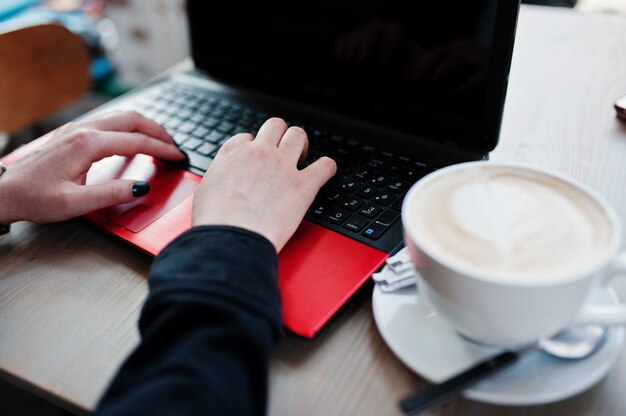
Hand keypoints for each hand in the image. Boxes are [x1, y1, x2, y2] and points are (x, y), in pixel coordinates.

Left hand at [0, 111, 185, 223]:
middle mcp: (83, 130)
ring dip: (144, 126)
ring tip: (159, 142)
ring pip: (121, 116)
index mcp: (87, 145)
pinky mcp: (71, 134)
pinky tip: (133, 141)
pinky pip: (109, 122)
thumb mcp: (76, 203)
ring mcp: (76, 129)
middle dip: (158, 131)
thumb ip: (112, 194)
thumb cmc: (33, 198)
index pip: (137, 141)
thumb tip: (142, 187)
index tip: (178, 157)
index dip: (162, 149)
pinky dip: (129, 128)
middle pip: (132, 119)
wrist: (3, 191)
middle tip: (175, 147)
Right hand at [192, 118, 336, 251]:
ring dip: (302, 144)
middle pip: (276, 126)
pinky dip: (327, 168)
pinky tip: (325, 173)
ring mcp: (283, 166)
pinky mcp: (303, 186)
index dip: (253, 149)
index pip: (247, 137)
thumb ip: (217, 179)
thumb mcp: (204, 191)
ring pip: (298, 135)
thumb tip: (220, 183)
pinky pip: (325, 166)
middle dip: (280, 136)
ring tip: (302, 157)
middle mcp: (260, 153)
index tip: (256, 160)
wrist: (231, 239)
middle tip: (282, 153)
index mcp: (233, 152)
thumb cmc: (215, 222)